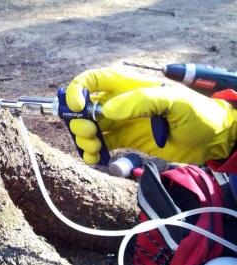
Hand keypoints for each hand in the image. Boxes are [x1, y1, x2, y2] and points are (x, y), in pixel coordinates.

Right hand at [66, 69, 236, 163]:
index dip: (77, 90)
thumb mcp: (175, 102)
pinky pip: (101, 146)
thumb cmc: (198, 114)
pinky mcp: (125, 141)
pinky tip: (98, 159)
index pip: (93, 80)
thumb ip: (141, 102)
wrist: (212, 140)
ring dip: (84, 139)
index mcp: (128, 87)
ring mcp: (121, 123)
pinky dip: (94, 154)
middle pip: (85, 108)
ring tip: (94, 151)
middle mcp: (120, 103)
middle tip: (90, 134)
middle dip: (79, 122)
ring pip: (89, 128)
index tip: (76, 107)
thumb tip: (107, 112)